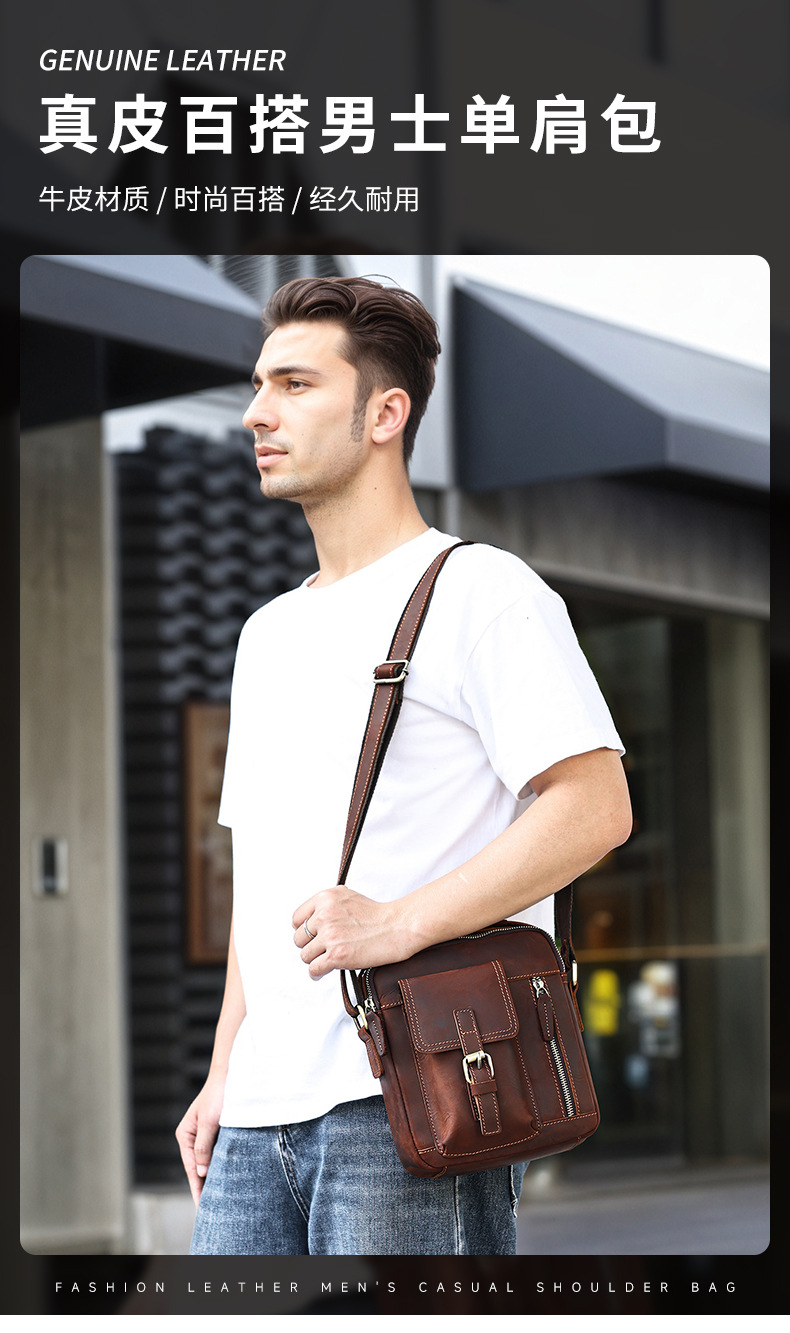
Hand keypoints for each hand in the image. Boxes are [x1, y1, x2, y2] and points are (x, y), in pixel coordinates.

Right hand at [175, 1072, 225, 1206]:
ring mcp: (205, 1135)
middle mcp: (193, 1137)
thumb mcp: (210, 1121)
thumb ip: (204, 1147)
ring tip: (221, 1200)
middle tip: (212, 1212)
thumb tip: (201, 1172)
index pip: (192, 1169)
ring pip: (209, 1162)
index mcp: (185, 1135)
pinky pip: (218, 1153)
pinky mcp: (218, 1131)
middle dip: (205, 1188)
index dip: (197, 1189)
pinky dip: (221, 1165)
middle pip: (199, 1169)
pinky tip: (229, 1176)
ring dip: (215, 1177)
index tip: (202, 1208)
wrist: (232, 1074)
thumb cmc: (219, 1094)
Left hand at [292, 885, 413, 979]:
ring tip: (327, 958)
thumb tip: (308, 921)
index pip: (296, 919)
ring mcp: (330, 936)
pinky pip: (313, 969)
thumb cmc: (376, 914)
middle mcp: (325, 915)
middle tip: (323, 948)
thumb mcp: (346, 897)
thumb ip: (325, 905)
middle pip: (298, 939)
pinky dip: (317, 973)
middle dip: (310, 945)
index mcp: (325, 898)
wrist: (397, 926)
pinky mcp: (337, 955)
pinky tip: (324, 971)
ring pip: (305, 955)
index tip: (312, 936)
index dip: (304, 930)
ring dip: (315, 959)